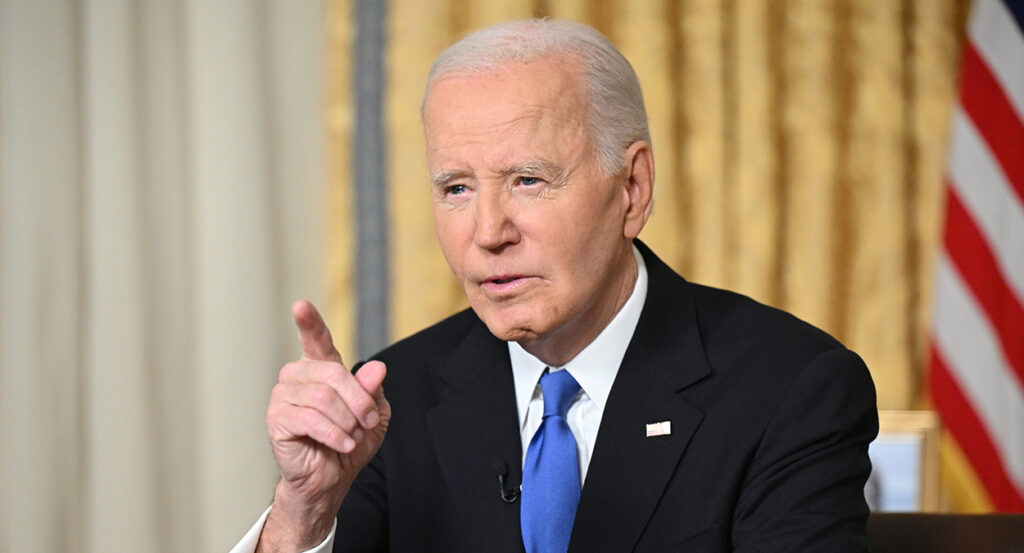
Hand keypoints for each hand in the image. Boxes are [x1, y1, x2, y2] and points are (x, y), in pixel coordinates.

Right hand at [257, 300, 389, 550]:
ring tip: (352, 437)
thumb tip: (376, 368)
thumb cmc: (350, 441)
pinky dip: (334, 433)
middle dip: (359, 401)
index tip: (300, 306)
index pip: (316, 340)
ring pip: (323, 397)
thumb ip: (373, 390)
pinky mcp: (276, 420)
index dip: (310, 322)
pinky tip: (342, 444)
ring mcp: (283, 396)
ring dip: (347, 421)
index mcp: (320, 368)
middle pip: (334, 374)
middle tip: (368, 422)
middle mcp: (298, 376)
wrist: (332, 478)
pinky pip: (310, 419)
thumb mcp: (373, 414)